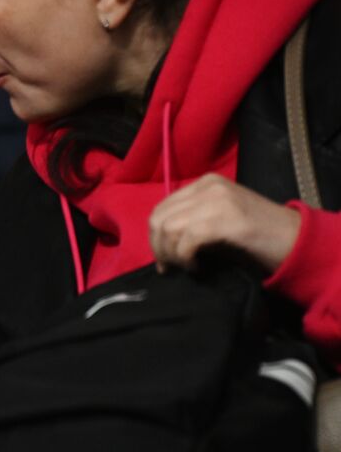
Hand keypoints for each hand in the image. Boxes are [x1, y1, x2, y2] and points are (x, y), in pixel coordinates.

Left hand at [148, 174, 300, 274]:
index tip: (164, 260)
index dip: (155, 237)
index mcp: (205, 183)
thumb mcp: (219, 218)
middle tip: (170, 268)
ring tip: (186, 267)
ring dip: (171, 254)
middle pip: (159, 218)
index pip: (162, 208)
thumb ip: (191, 220)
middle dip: (158, 247)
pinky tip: (198, 268)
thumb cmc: (257, 235)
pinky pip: (187, 240)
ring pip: (169, 228)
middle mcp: (208, 187)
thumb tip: (160, 242)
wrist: (295, 239)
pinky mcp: (225, 219)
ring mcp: (217, 200)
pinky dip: (186, 258)